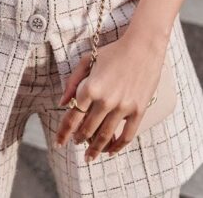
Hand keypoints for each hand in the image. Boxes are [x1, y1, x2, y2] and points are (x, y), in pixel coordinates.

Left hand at [54, 31, 167, 161]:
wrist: (143, 46)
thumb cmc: (114, 51)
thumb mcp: (88, 60)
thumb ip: (73, 81)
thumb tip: (62, 103)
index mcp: (90, 87)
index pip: (72, 117)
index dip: (63, 133)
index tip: (59, 143)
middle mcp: (105, 100)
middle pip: (87, 129)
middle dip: (79, 139)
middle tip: (75, 144)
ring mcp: (123, 107)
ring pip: (105, 136)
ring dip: (95, 149)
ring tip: (90, 156)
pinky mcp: (138, 110)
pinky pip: (127, 135)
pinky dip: (118, 147)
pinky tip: (111, 151)